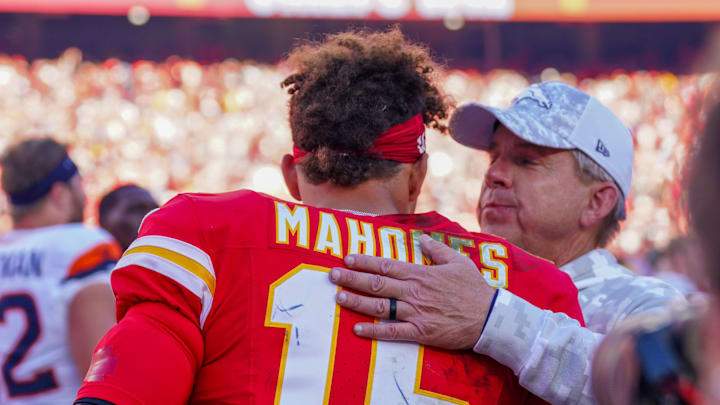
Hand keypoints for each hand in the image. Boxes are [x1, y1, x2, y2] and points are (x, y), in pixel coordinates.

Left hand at [328, 234, 495, 349]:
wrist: (490, 317)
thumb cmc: (474, 288)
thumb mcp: (458, 262)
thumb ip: (437, 250)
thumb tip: (422, 239)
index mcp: (420, 273)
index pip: (386, 265)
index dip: (364, 261)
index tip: (347, 258)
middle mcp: (413, 291)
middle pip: (376, 283)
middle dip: (352, 278)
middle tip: (332, 275)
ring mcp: (415, 312)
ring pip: (379, 306)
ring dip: (356, 301)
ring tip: (338, 297)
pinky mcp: (420, 331)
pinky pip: (392, 331)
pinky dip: (373, 331)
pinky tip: (357, 328)